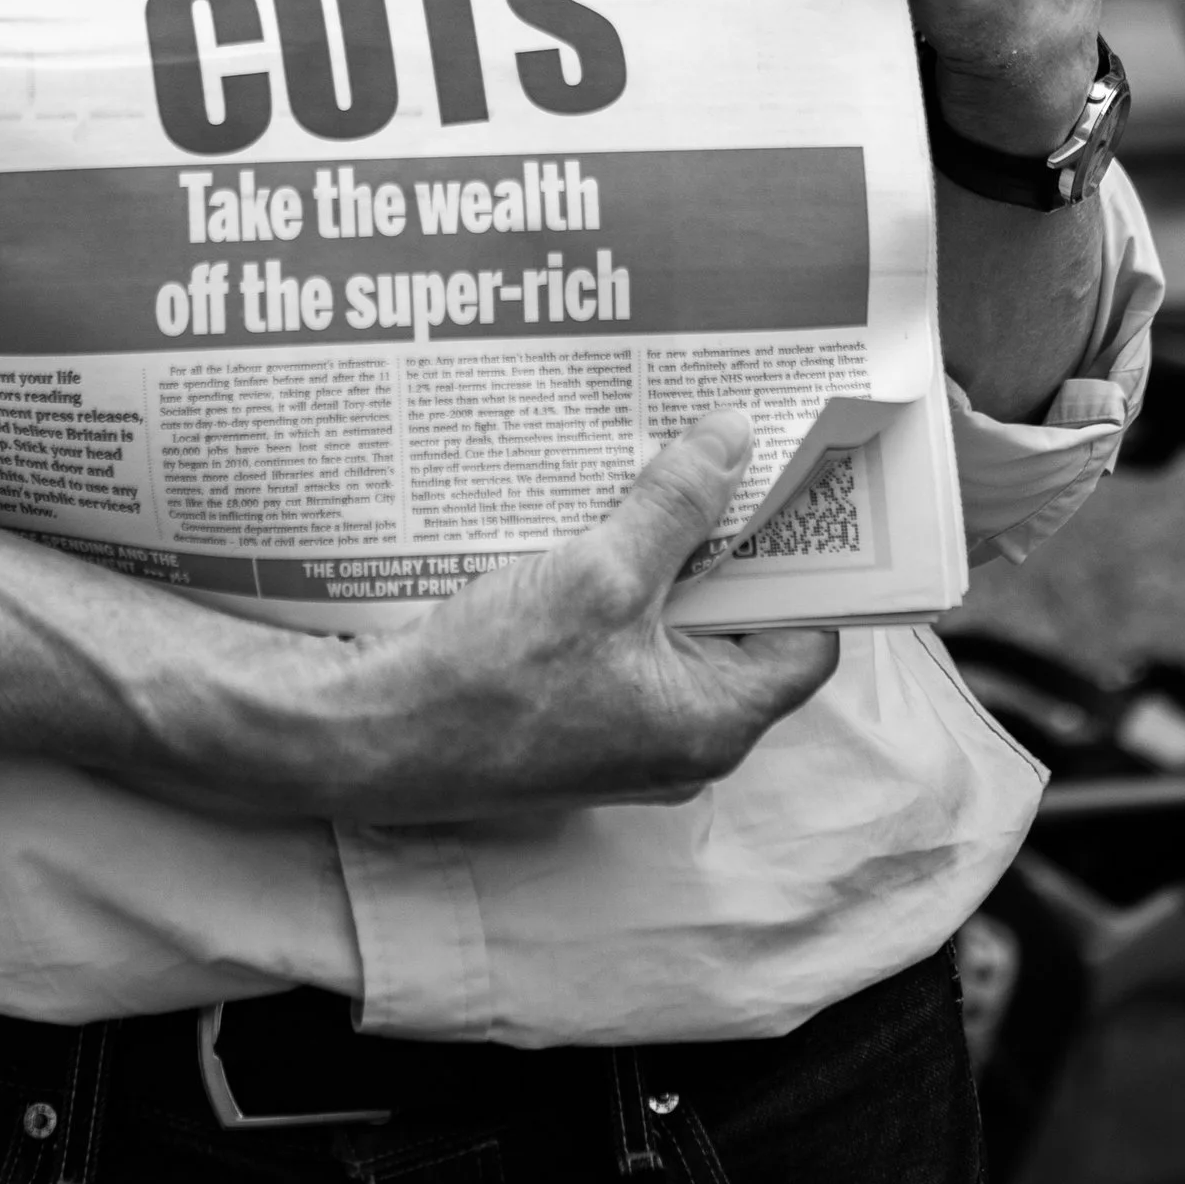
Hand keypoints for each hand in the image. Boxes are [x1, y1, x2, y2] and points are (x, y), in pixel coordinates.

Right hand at [332, 411, 837, 821]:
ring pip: (679, 634)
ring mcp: (628, 737)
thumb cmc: (494, 676)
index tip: (795, 493)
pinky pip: (629, 646)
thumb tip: (734, 440)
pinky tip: (602, 528)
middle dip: (733, 548)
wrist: (377, 735)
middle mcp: (683, 743)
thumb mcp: (599, 573)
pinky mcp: (579, 721)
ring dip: (673, 561)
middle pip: (741, 631)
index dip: (807, 566)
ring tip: (664, 480)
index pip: (806, 642)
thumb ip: (676, 505)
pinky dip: (627, 589)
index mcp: (714, 724)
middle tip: (729, 464)